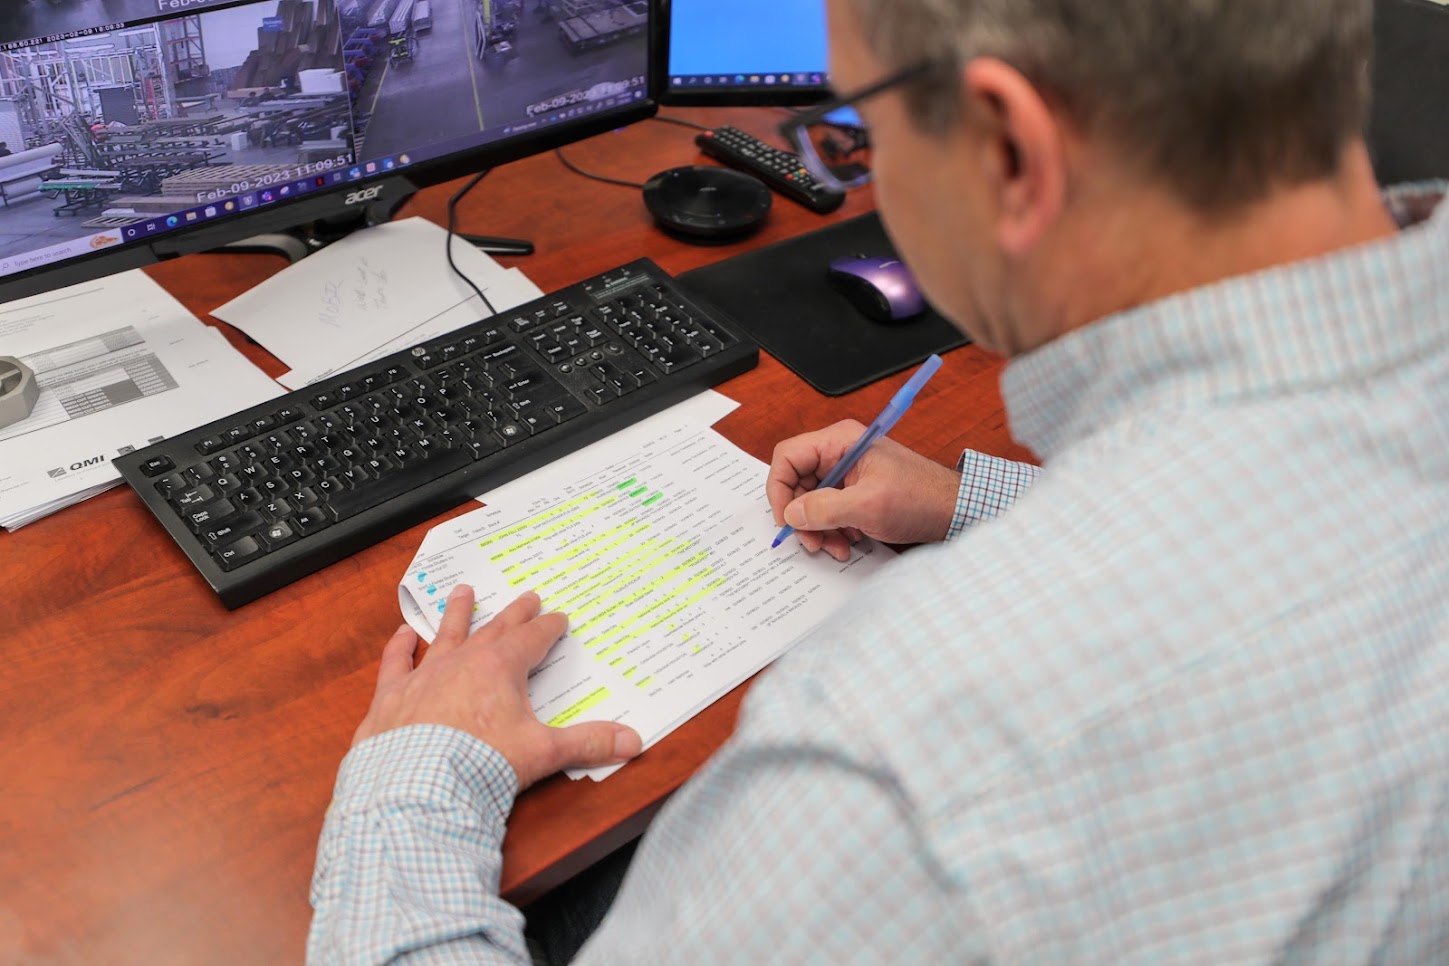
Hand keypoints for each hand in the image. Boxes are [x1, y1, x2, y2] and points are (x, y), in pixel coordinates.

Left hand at [352, 586, 642, 789]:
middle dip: (515, 614)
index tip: (558, 618)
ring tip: (463, 591)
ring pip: (446, 634)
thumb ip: (587, 744)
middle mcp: (463, 661)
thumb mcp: (543, 753)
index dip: (548, 628)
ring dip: (457, 613)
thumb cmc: (481, 765)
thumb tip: (633, 741)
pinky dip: (400, 647)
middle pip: (495, 629)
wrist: (419, 787)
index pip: (533, 640)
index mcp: (501, 668)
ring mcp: (426, 675)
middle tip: (528, 596)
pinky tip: (403, 634)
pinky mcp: (393, 696)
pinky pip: (397, 662)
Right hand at [767, 419, 960, 560]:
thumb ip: (825, 509)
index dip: (779, 489)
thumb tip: (791, 514)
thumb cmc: (922, 497)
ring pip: (811, 501)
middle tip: (812, 541)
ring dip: (818, 528)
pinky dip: (832, 530)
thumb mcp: (868, 506)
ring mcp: (847, 473)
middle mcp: (840, 453)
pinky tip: (848, 542)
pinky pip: (829, 510)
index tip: (785, 519)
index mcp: (840, 441)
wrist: (954, 510)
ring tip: (835, 546)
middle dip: (801, 517)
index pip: (787, 457)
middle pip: (797, 483)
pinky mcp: (855, 491)